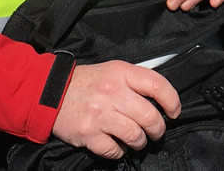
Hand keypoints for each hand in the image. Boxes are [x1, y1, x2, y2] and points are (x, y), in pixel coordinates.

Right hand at [51, 61, 180, 157]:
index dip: (172, 101)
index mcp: (121, 73)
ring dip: (140, 142)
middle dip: (158, 129)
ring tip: (137, 140)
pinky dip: (120, 151)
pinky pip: (115, 150)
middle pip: (150, 116)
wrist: (50, 93)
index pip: (157, 85)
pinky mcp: (89, 134)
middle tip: (155, 132)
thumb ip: (135, 81)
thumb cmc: (86, 83)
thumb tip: (161, 100)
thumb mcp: (113, 71)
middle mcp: (112, 92)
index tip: (174, 112)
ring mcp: (100, 114)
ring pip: (135, 135)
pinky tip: (118, 146)